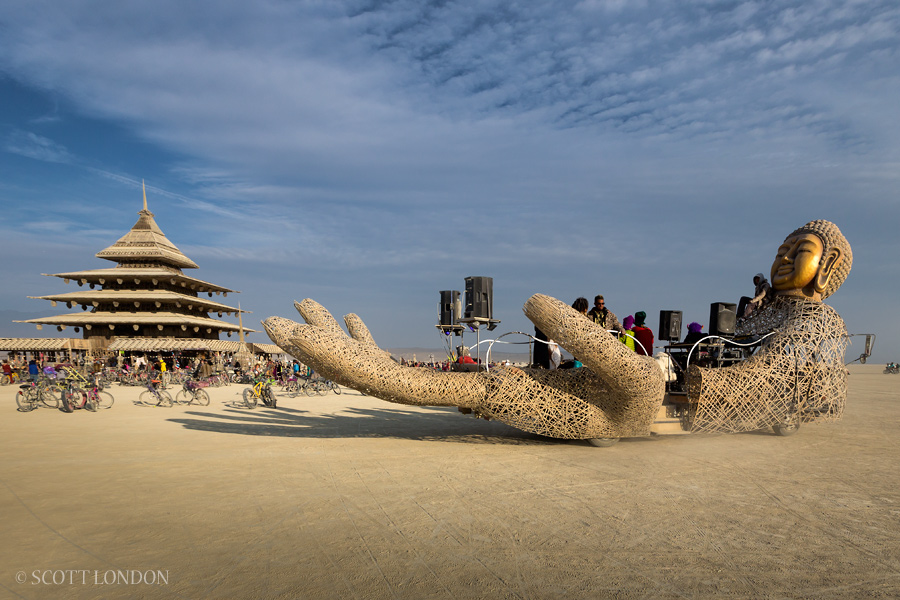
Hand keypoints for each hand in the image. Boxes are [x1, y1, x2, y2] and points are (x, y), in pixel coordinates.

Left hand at [264, 295, 664, 438]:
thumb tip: (529, 299)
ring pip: (385, 370)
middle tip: (269, 322)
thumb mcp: (622, 373)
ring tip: (299, 305)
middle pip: (375, 380)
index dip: (347, 364)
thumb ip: (582, 335)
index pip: (399, 386)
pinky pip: (407, 365)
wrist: (632, 424)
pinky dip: (376, 342)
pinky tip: (351, 320)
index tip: (299, 341)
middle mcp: (460, 399)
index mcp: (486, 399)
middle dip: (323, 354)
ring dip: (342, 342)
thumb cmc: (630, 403)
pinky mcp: (468, 382)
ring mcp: (460, 391)